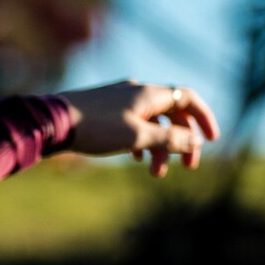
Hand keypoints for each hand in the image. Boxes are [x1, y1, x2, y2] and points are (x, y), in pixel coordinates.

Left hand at [56, 80, 220, 177]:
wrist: (51, 122)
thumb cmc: (95, 127)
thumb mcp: (137, 137)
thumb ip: (169, 140)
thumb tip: (196, 142)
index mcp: (149, 94)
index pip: (188, 98)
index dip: (204, 118)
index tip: (212, 140)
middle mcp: (137, 92)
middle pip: (172, 114)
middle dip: (182, 141)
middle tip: (186, 167)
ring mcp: (120, 100)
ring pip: (151, 122)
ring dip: (159, 147)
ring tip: (155, 173)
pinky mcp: (105, 110)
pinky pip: (133, 124)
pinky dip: (141, 141)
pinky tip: (135, 158)